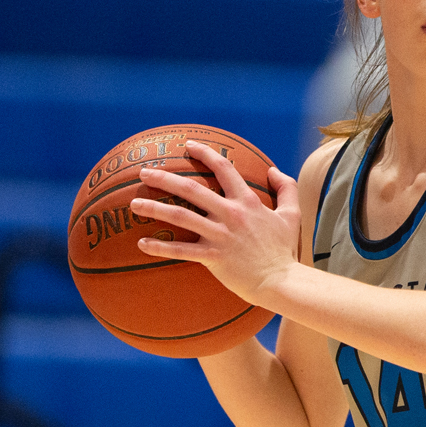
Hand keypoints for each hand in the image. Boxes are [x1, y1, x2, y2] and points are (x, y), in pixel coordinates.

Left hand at [130, 140, 301, 307]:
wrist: (282, 281)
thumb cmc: (284, 250)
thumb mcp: (292, 215)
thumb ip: (286, 188)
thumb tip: (273, 169)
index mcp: (247, 201)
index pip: (223, 168)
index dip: (205, 153)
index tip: (188, 145)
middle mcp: (230, 214)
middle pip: (191, 189)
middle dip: (165, 178)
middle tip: (144, 172)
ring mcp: (220, 236)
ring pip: (180, 217)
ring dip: (154, 208)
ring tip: (133, 204)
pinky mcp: (213, 257)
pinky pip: (180, 251)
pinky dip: (159, 248)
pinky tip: (141, 244)